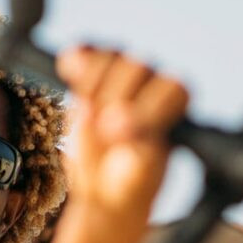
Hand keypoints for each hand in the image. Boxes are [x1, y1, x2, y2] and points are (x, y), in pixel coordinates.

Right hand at [56, 46, 188, 231]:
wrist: (104, 188)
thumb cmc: (131, 183)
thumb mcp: (140, 174)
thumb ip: (137, 145)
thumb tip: (118, 119)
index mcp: (176, 106)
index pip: (173, 87)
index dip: (147, 106)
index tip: (121, 134)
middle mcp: (153, 85)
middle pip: (137, 67)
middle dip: (116, 97)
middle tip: (105, 131)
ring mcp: (122, 77)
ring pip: (109, 57)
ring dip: (93, 84)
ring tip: (87, 113)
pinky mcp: (94, 75)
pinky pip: (85, 54)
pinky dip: (76, 60)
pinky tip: (66, 69)